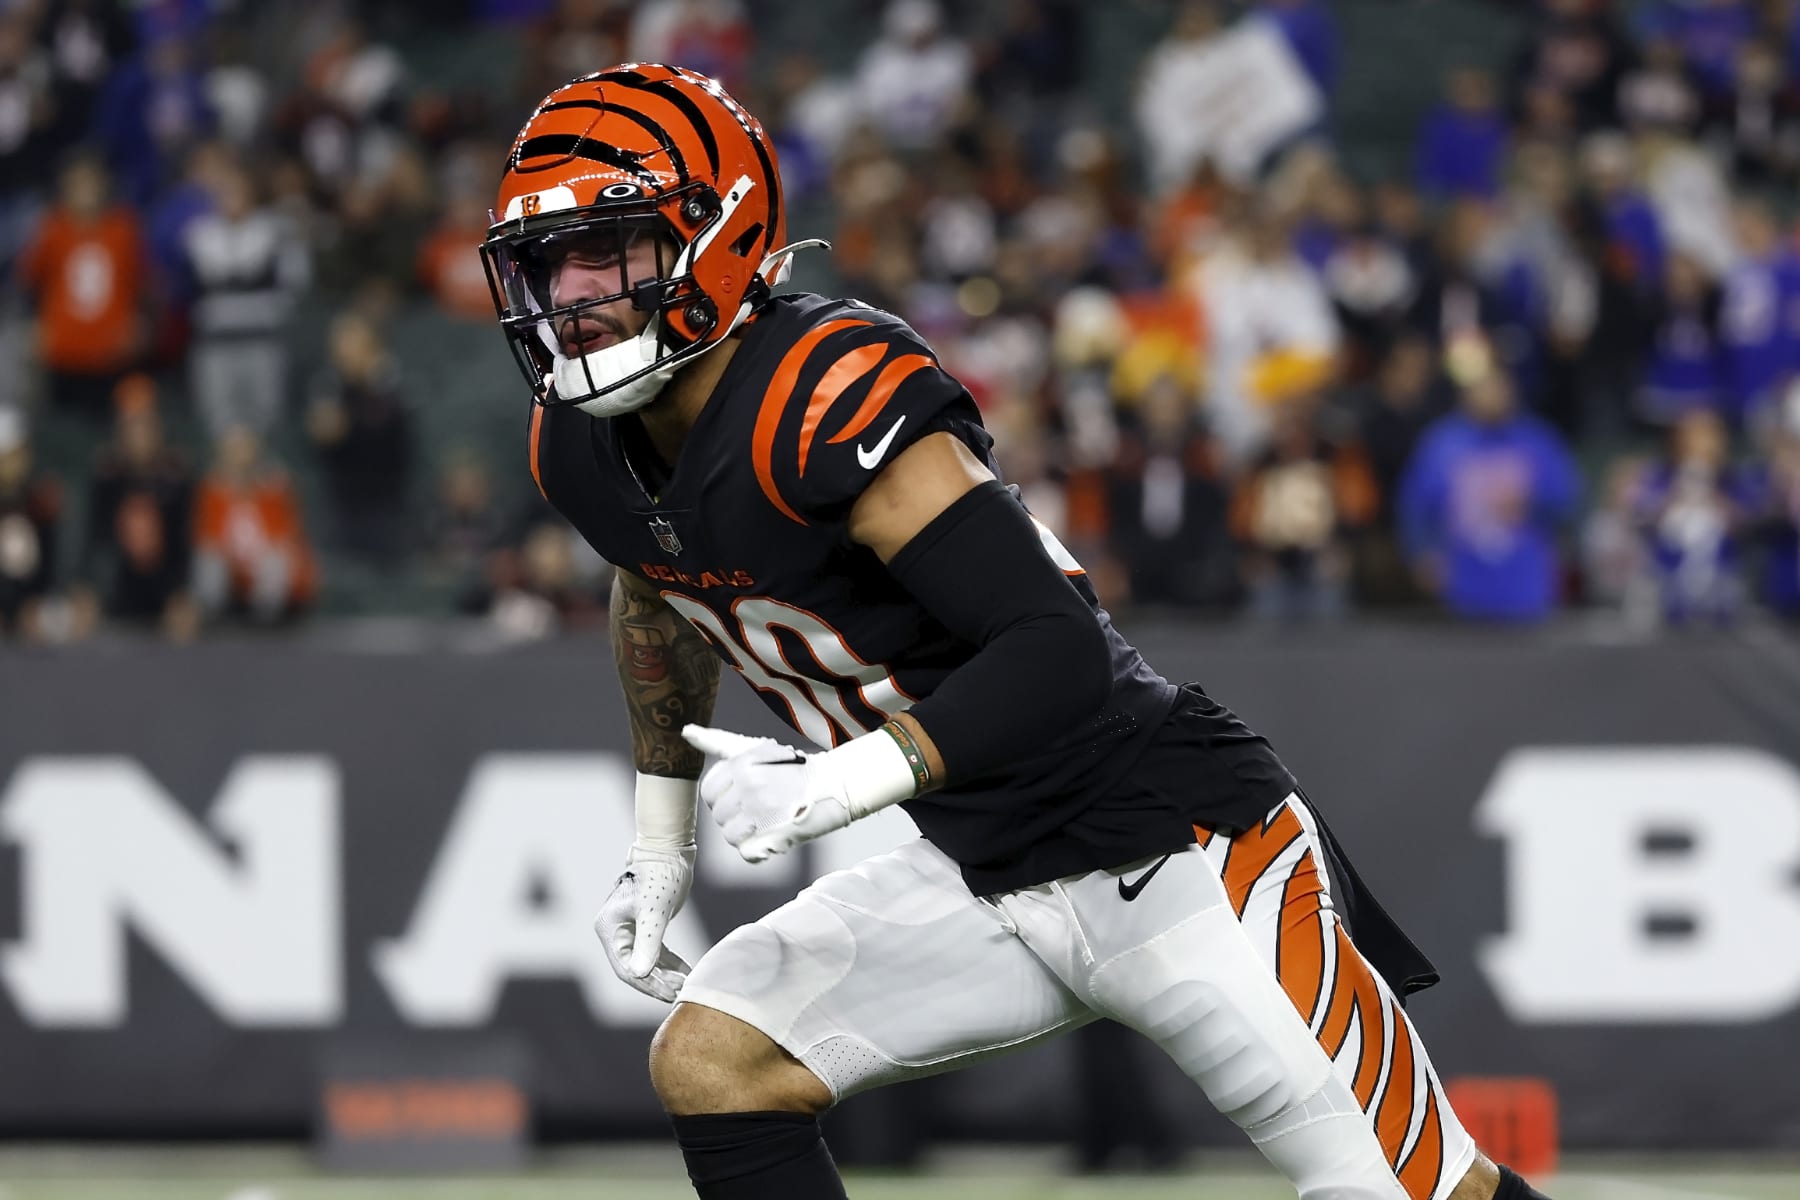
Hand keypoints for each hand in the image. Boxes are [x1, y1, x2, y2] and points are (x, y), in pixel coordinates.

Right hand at [594, 842, 694, 1001]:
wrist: (670, 852)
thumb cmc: (660, 875)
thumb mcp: (655, 910)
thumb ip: (647, 942)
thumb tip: (640, 974)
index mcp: (610, 928)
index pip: (625, 967)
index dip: (647, 983)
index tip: (670, 992)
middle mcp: (615, 932)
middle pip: (634, 968)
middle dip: (657, 982)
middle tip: (680, 993)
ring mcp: (630, 930)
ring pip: (646, 962)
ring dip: (665, 975)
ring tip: (685, 986)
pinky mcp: (646, 927)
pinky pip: (656, 952)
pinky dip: (670, 963)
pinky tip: (686, 973)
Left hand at [682, 725, 856, 862]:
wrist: (836, 783)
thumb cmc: (793, 766)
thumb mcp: (754, 747)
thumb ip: (717, 742)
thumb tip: (687, 731)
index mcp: (741, 766)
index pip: (709, 792)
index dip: (723, 798)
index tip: (744, 795)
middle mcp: (749, 787)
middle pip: (720, 817)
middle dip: (736, 816)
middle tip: (762, 808)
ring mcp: (762, 813)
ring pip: (732, 836)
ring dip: (748, 833)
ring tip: (769, 821)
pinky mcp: (775, 836)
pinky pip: (748, 853)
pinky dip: (759, 850)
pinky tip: (773, 838)